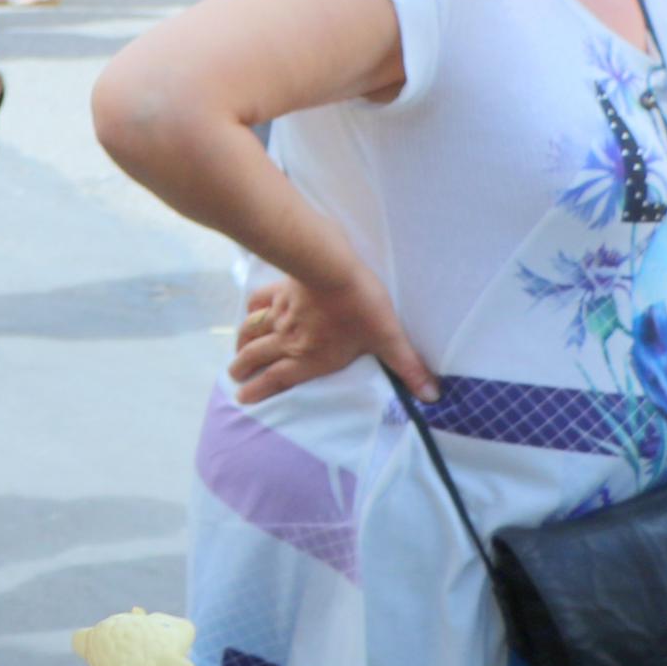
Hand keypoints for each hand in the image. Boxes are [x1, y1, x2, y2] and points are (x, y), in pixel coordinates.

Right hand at [230, 262, 434, 405]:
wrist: (332, 267)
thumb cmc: (361, 306)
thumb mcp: (388, 339)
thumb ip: (407, 368)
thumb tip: (432, 397)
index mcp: (310, 357)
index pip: (278, 379)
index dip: (259, 391)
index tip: (242, 398)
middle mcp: (288, 340)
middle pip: (257, 357)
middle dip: (243, 370)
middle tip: (233, 378)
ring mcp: (280, 315)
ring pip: (252, 333)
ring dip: (241, 346)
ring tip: (234, 356)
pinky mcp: (278, 292)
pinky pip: (257, 304)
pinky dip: (249, 311)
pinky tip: (248, 313)